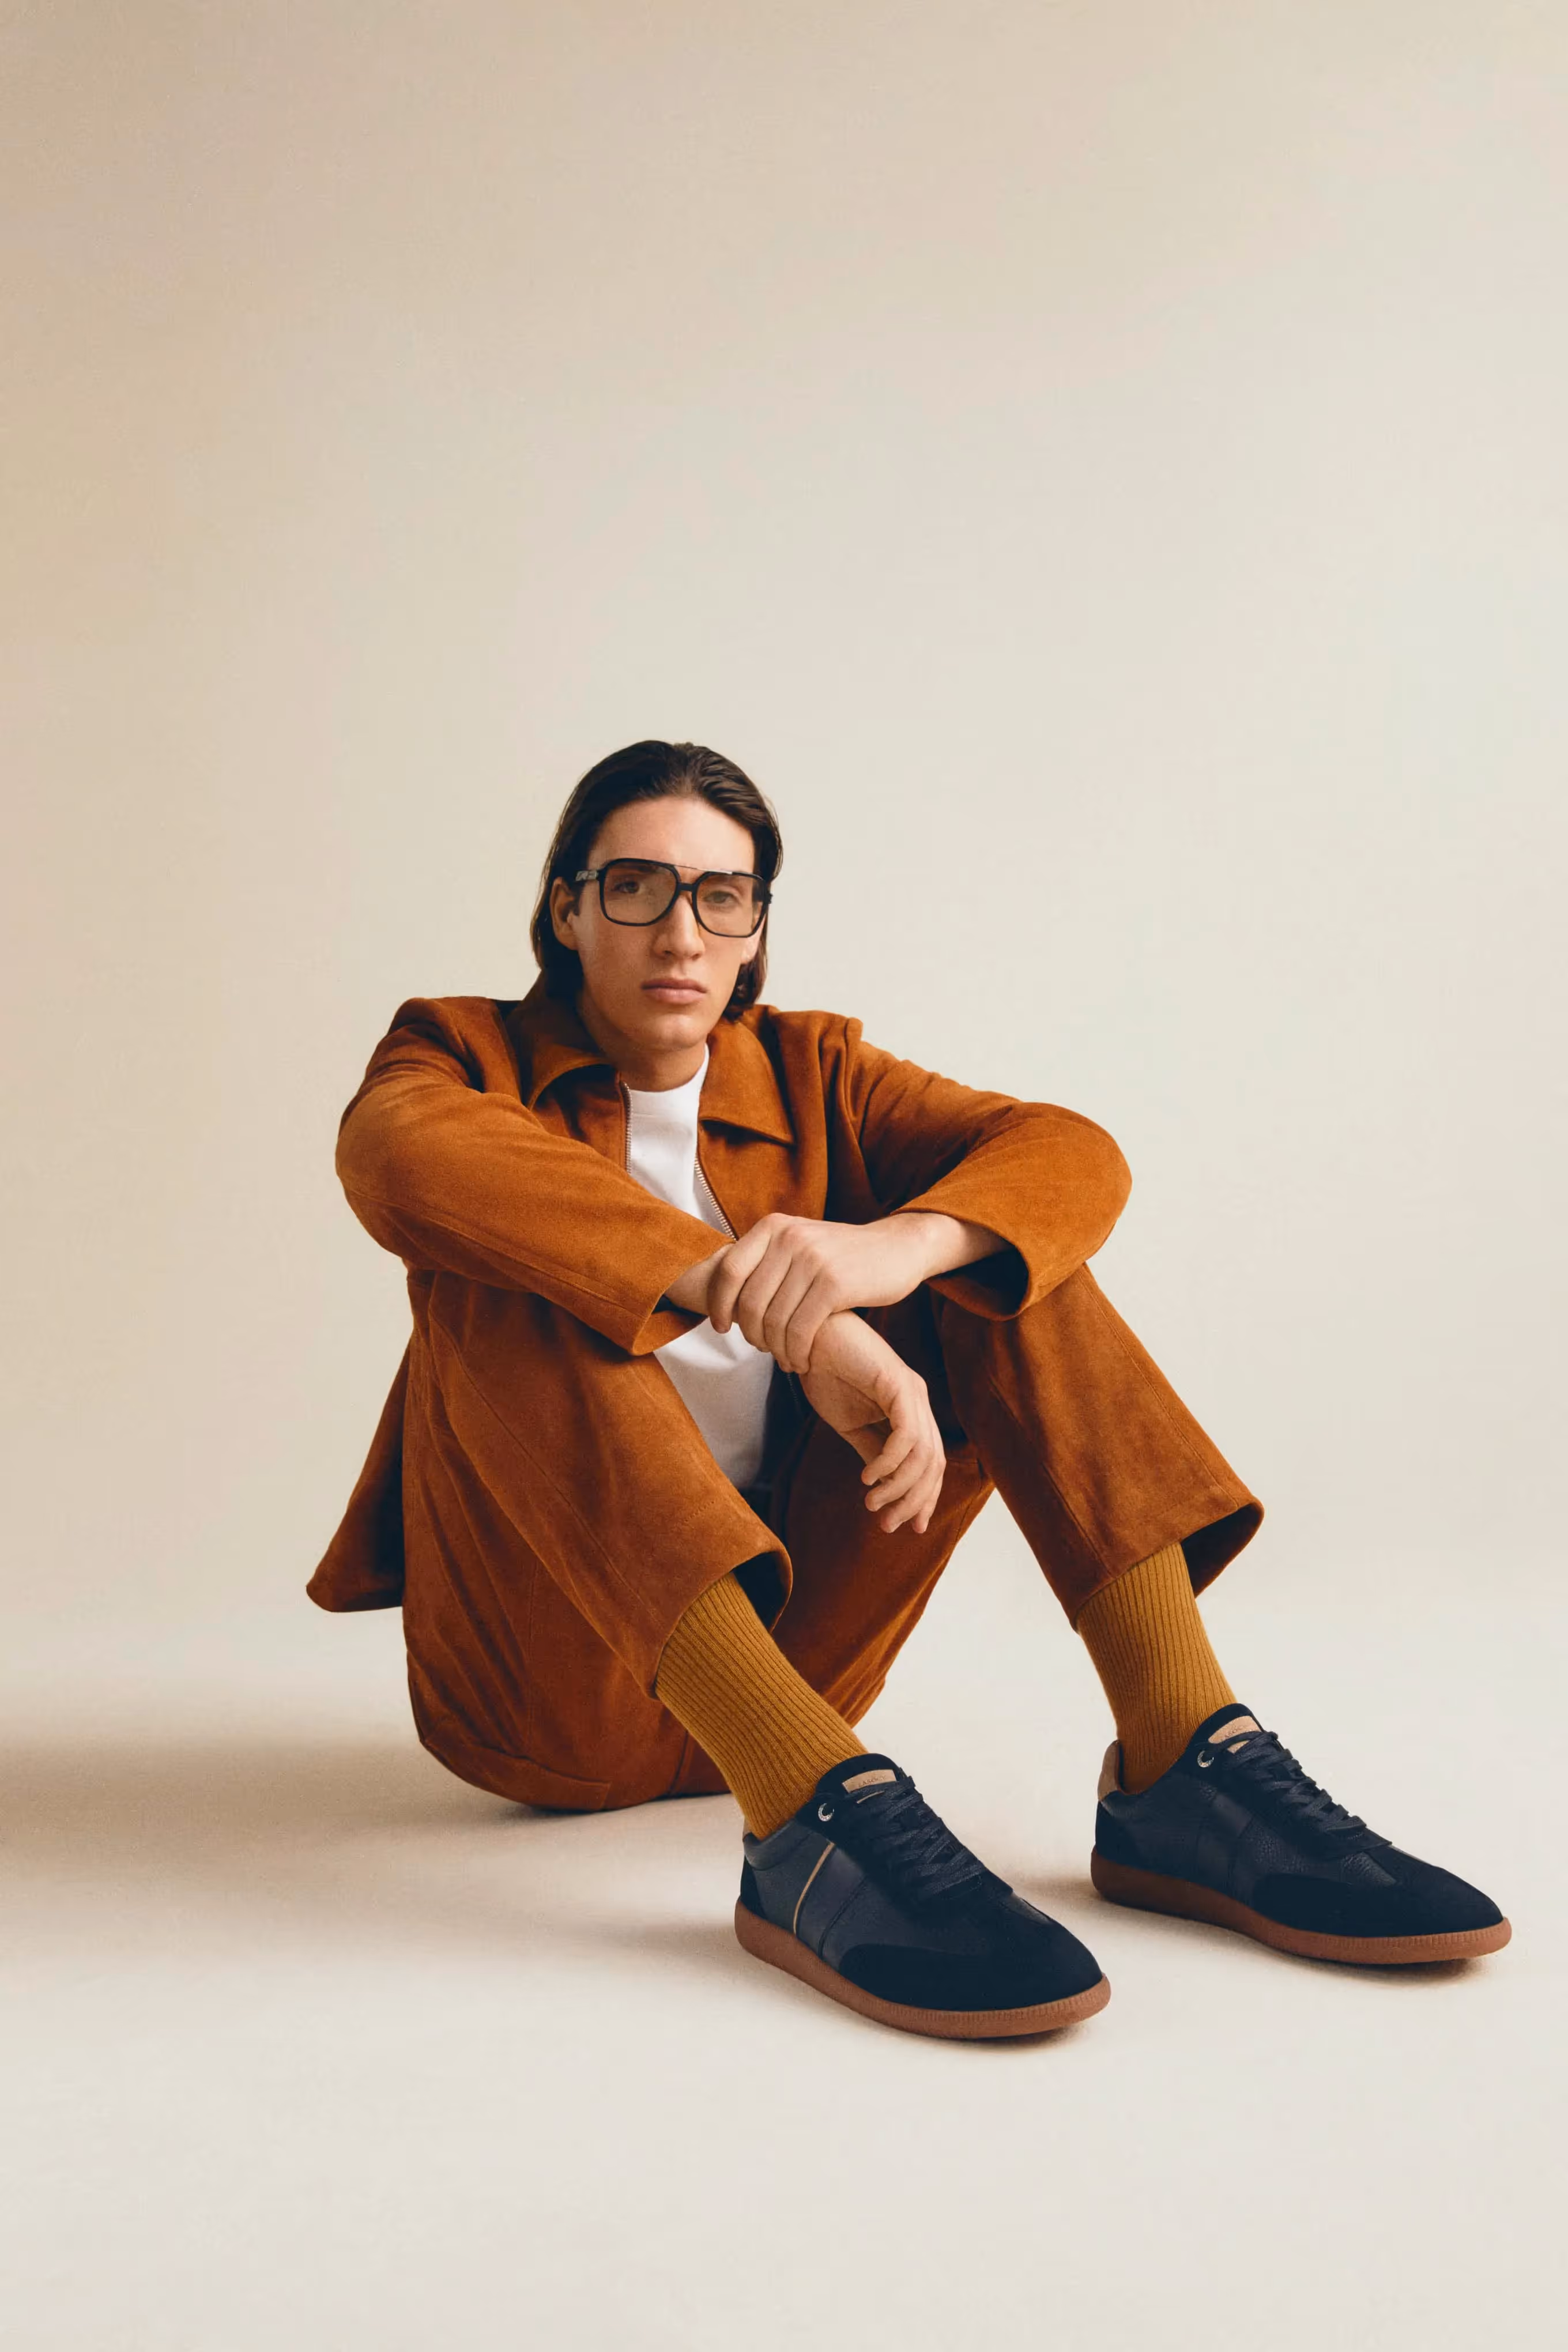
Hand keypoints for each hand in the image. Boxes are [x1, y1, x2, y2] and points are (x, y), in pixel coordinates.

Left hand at [706, 1212, 941, 1372]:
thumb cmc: (842, 1255)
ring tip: (784, 1358)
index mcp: (774, 1226)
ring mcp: (812, 1260)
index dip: (719, 1304)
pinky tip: (801, 1360)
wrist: (897, 1248)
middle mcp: (789, 1238)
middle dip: (751, 1334)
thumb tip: (723, 1295)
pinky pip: (800, 1330)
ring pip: (774, 1320)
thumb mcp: (800, 1241)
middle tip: (762, 1348)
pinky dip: (796, 1352)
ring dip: (776, 1349)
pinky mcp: (834, 1284)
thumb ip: (766, 1260)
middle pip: (750, 1301)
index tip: (722, 1327)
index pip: (729, 1270)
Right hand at [797, 1310, 946, 1534]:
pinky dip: (889, 1463)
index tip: (905, 1527)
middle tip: (887, 1524)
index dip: (922, 1498)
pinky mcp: (898, 1383)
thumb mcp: (850, 1424)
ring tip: (871, 1502)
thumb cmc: (825, 1373)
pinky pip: (906, 1436)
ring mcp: (912, 1390)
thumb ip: (872, 1451)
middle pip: (933, 1463)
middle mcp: (918, 1400)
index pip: (930, 1462)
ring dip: (898, 1488)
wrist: (806, 1337)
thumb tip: (885, 1488)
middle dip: (913, 1501)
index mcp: (910, 1409)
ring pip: (922, 1455)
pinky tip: (867, 1476)